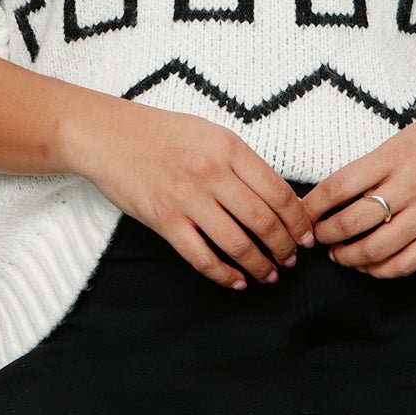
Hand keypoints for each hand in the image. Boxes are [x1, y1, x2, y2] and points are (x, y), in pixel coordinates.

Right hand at [63, 92, 315, 289]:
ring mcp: (187, 199)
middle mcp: (212, 173)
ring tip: (269, 274)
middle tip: (292, 260)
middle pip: (263, 221)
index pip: (278, 192)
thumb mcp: (209, 132)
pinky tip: (236, 281)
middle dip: (284, 247)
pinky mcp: (164, 220)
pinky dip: (224, 275)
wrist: (108, 136)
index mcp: (229, 148)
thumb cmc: (160, 132)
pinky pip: (201, 257)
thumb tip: (275, 196)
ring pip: (237, 243)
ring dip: (259, 265)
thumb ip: (240, 161)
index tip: (307, 236)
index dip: (298, 221)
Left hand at [299, 108, 415, 276]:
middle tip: (315, 238)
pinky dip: (380, 270)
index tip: (300, 215)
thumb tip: (333, 194)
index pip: (339, 186)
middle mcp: (412, 185)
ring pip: (376, 248)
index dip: (312, 206)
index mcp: (396, 156)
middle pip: (353, 221)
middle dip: (326, 235)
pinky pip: (406, 263)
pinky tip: (369, 264)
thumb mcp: (405, 137)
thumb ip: (373, 164)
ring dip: (349, 257)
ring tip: (338, 255)